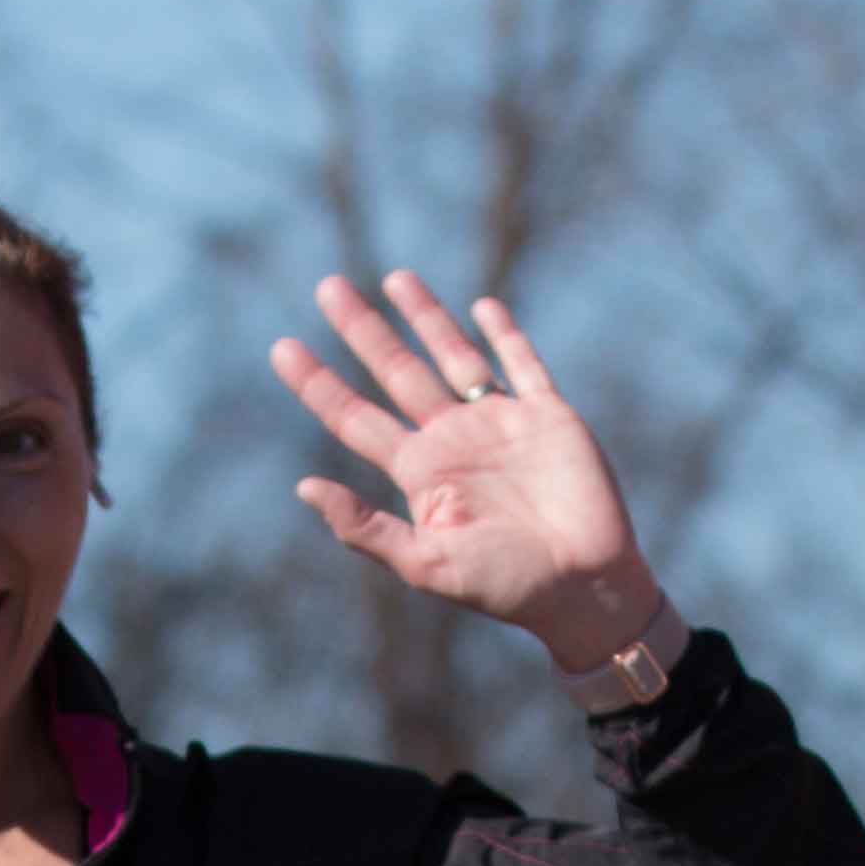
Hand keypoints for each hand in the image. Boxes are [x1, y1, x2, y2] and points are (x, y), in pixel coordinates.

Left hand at [270, 274, 658, 667]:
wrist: (584, 587)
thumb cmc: (504, 586)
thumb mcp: (424, 564)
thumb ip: (366, 527)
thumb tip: (303, 487)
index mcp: (420, 475)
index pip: (355, 420)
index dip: (318, 384)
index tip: (281, 348)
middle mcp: (453, 441)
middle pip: (396, 372)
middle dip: (362, 330)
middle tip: (327, 286)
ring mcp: (500, 423)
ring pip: (452, 355)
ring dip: (424, 316)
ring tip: (393, 278)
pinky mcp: (548, 416)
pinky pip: (522, 365)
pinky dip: (504, 334)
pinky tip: (481, 307)